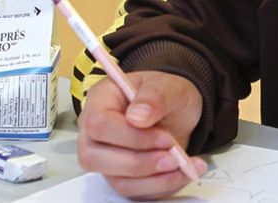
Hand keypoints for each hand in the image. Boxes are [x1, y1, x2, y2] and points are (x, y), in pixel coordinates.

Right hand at [78, 71, 207, 199]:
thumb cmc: (167, 95)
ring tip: (182, 164)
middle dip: (139, 163)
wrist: (180, 111)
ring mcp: (105, 158)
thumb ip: (154, 96)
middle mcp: (94, 132)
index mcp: (100, 100)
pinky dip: (162, 185)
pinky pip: (135, 191)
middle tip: (173, 157)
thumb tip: (138, 116)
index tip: (164, 138)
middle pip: (95, 158)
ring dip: (154, 178)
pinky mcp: (121, 176)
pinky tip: (183, 172)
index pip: (98, 125)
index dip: (130, 136)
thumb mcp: (169, 85)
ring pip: (117, 180)